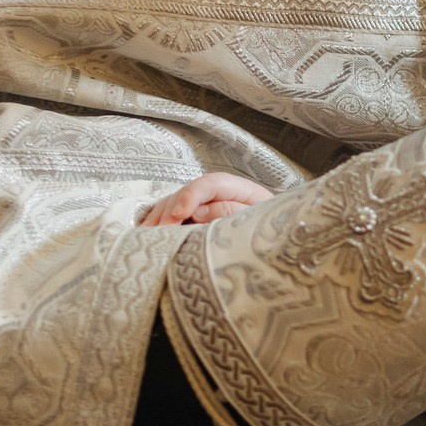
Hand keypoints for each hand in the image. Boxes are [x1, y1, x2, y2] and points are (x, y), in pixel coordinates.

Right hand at [140, 173, 274, 226]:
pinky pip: (172, 214)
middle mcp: (218, 192)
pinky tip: (147, 234)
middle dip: (170, 210)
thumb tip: (199, 212)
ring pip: (175, 202)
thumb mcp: (257, 220)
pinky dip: (158, 222)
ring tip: (147, 235)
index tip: (180, 213)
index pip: (210, 183)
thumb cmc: (271, 231)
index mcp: (239, 188)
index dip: (192, 196)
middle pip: (187, 192)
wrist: (279, 241)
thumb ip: (231, 212)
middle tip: (159, 231)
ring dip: (159, 217)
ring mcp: (204, 203)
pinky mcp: (195, 215)